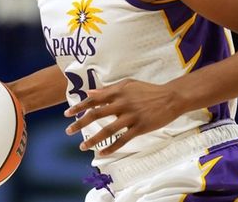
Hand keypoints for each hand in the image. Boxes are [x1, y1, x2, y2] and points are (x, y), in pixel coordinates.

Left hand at [63, 79, 181, 155]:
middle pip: (96, 114)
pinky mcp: (140, 127)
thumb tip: (90, 93)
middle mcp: (122, 104)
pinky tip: (102, 153)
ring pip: (108, 130)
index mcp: (118, 92)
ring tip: (83, 147)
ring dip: (93, 139)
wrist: (170, 97)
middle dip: (80, 123)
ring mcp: (131, 116)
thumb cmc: (148, 90)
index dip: (79, 106)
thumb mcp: (128, 84)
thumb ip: (109, 89)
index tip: (67, 114)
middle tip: (68, 131)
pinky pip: (123, 139)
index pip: (94, 100)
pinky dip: (112, 147)